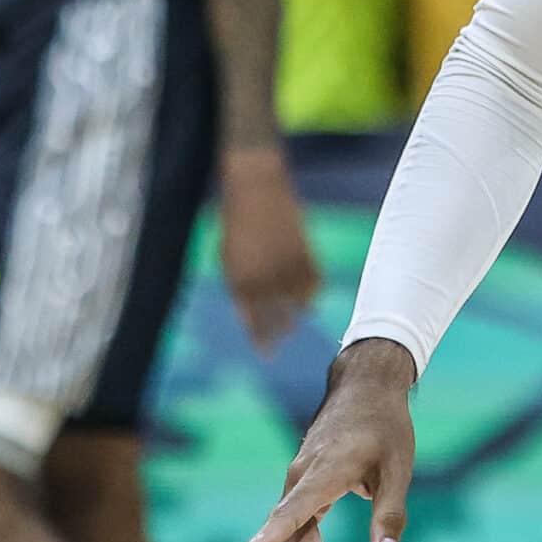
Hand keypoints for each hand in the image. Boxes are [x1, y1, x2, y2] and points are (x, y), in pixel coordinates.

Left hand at [220, 144, 319, 352]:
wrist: (255, 188)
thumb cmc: (236, 222)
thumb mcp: (228, 258)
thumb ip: (240, 286)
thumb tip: (252, 311)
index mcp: (240, 281)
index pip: (254, 322)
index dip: (261, 340)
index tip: (267, 354)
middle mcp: (265, 278)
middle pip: (278, 317)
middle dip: (280, 332)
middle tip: (283, 341)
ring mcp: (286, 266)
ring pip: (299, 303)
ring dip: (297, 314)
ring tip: (295, 321)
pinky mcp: (305, 252)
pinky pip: (314, 283)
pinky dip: (312, 293)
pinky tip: (310, 301)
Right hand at [228, 339, 417, 541]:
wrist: (364, 387)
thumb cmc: (386, 427)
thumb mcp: (399, 468)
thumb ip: (390, 514)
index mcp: (325, 473)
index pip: (291, 512)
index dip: (266, 540)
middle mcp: (300, 480)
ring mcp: (295, 485)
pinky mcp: (298, 489)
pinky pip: (285, 533)